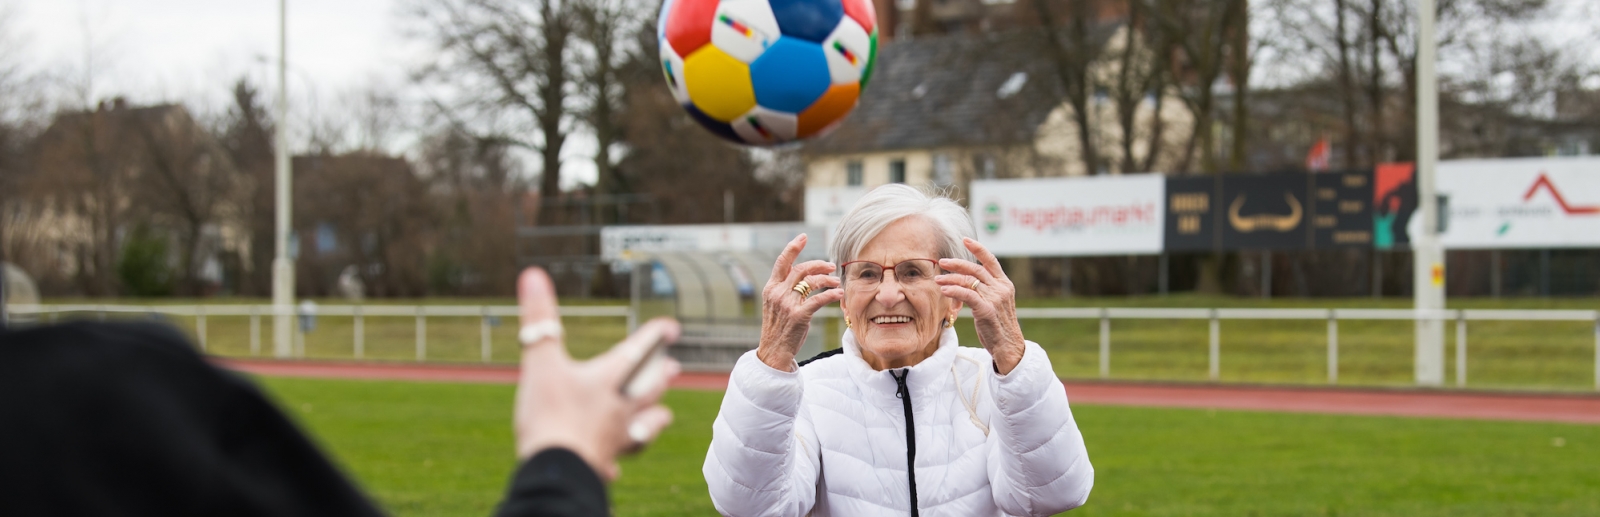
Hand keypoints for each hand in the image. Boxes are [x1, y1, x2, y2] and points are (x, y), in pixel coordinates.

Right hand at [512, 267, 681, 480]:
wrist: (557, 470)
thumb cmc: (550, 414)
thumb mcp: (539, 362)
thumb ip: (538, 319)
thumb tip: (533, 274)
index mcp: (608, 380)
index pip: (637, 351)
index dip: (655, 335)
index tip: (672, 325)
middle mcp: (620, 408)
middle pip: (649, 389)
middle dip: (661, 377)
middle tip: (674, 367)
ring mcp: (616, 438)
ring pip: (646, 426)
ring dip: (656, 416)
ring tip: (664, 413)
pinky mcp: (604, 464)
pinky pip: (619, 460)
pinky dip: (620, 459)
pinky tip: (618, 465)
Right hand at [756, 234, 844, 371]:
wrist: (773, 352)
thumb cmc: (778, 329)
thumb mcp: (776, 306)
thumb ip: (785, 290)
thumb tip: (804, 277)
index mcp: (771, 288)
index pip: (782, 262)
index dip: (793, 247)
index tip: (803, 237)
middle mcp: (778, 293)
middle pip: (801, 269)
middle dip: (819, 264)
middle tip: (831, 266)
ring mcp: (787, 304)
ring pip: (811, 282)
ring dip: (827, 279)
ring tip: (836, 282)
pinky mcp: (799, 316)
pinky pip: (819, 299)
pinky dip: (831, 294)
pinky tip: (839, 293)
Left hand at [935, 238, 1025, 373]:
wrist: (1009, 347)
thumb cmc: (998, 327)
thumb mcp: (994, 304)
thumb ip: (984, 291)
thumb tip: (964, 281)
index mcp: (1004, 284)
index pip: (991, 261)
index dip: (978, 249)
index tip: (965, 240)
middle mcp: (1001, 288)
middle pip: (976, 269)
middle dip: (957, 264)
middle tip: (942, 262)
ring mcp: (995, 298)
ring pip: (969, 281)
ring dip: (951, 279)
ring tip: (938, 279)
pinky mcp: (987, 310)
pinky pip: (967, 295)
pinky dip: (954, 290)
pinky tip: (944, 290)